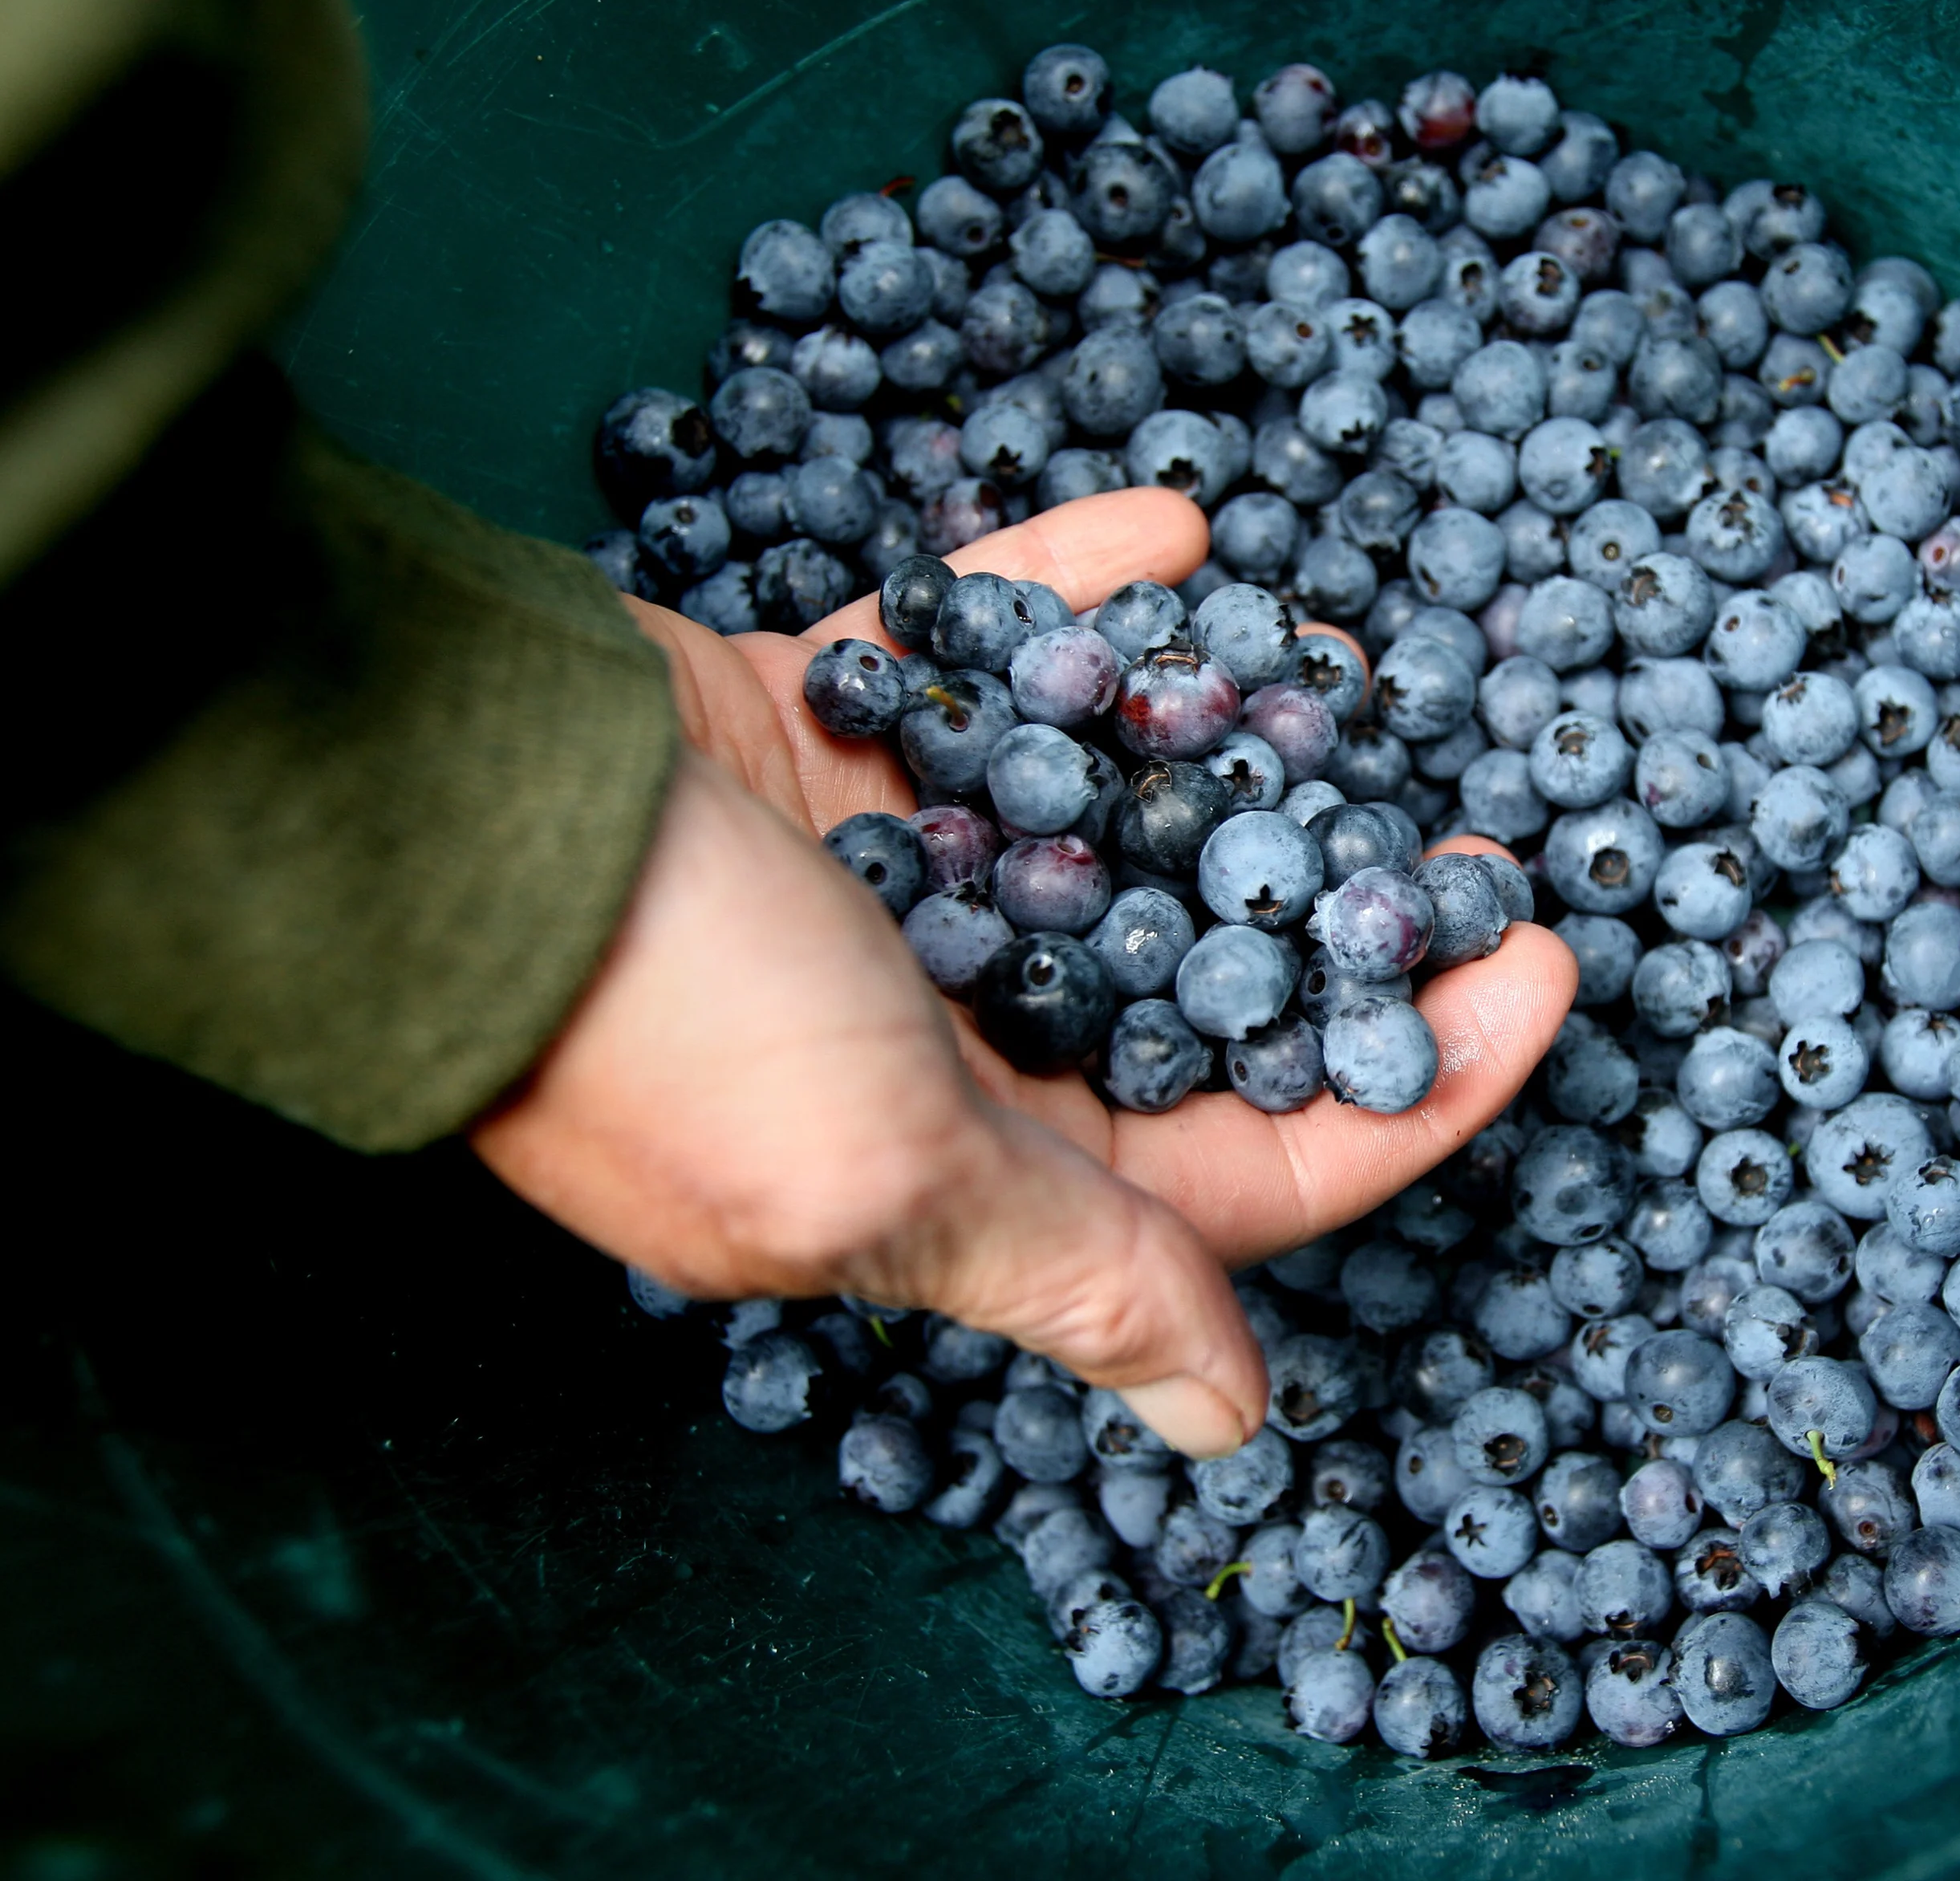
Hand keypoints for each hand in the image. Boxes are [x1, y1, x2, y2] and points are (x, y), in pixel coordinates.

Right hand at [472, 491, 1578, 1454]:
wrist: (415, 798)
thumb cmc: (661, 1011)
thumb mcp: (885, 1172)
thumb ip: (1080, 1270)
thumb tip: (1239, 1424)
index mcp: (960, 1172)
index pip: (1243, 1167)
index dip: (1411, 1086)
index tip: (1545, 973)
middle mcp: (927, 1035)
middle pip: (1195, 986)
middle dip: (1341, 913)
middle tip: (1472, 833)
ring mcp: (868, 875)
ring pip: (1098, 810)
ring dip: (1222, 737)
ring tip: (1339, 661)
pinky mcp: (810, 732)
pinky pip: (976, 660)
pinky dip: (1068, 604)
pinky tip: (1179, 536)